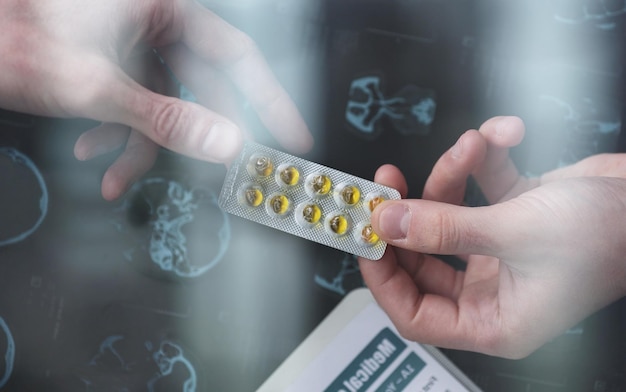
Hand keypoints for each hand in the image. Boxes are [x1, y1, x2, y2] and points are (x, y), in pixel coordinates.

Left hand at [0, 0, 311, 199]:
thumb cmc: (12, 38)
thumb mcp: (97, 86)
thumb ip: (166, 118)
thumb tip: (224, 142)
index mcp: (160, 5)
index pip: (236, 56)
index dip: (268, 99)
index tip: (289, 133)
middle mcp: (149, 20)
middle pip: (198, 86)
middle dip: (194, 134)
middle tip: (220, 169)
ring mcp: (127, 41)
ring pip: (160, 102)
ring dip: (140, 144)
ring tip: (115, 174)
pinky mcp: (107, 58)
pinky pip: (131, 101)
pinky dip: (116, 131)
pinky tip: (92, 151)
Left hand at [359, 116, 625, 357]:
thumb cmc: (610, 236)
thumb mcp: (516, 232)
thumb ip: (443, 228)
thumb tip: (387, 224)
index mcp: (493, 318)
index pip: (415, 313)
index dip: (383, 277)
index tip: (366, 236)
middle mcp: (494, 290)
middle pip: (424, 257)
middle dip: (409, 213)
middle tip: (390, 180)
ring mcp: (501, 252)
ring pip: (449, 215)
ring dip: (453, 173)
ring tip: (471, 145)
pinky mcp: (512, 217)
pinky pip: (481, 188)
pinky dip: (487, 159)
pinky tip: (504, 134)